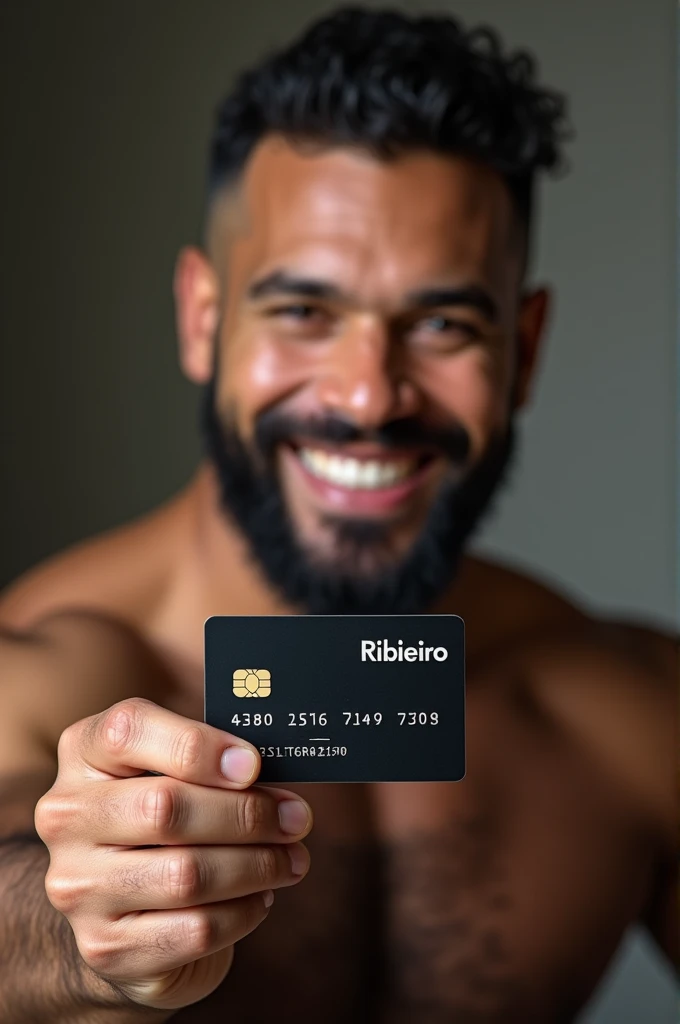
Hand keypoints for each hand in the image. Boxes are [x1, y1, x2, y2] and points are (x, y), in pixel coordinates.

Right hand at [35, 697, 311, 1009]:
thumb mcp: (173, 771)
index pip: (129, 730)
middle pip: (166, 807)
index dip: (198, 745)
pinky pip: (193, 930)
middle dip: (246, 814)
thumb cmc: (162, 819)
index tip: (253, 765)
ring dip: (256, 866)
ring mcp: (78, 886)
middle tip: (296, 819)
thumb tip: (268, 770)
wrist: (122, 909)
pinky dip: (242, 913)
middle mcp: (67, 816)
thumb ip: (209, 758)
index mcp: (84, 753)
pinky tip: (261, 897)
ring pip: (186, 875)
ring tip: (291, 860)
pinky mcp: (105, 946)